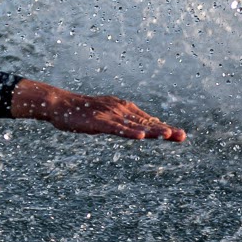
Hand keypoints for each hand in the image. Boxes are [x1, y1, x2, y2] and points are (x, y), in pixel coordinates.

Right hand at [11, 79, 184, 140]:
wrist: (60, 104)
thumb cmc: (83, 112)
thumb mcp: (108, 116)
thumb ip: (126, 122)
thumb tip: (145, 127)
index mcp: (124, 109)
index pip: (147, 120)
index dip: (163, 128)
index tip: (180, 135)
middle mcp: (120, 110)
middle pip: (145, 122)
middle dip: (164, 130)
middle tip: (182, 136)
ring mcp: (110, 115)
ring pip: (134, 125)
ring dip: (151, 130)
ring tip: (167, 135)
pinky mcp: (98, 121)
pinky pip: (116, 128)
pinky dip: (128, 131)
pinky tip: (140, 136)